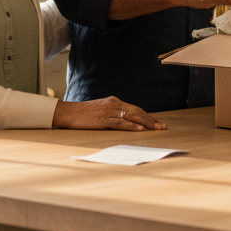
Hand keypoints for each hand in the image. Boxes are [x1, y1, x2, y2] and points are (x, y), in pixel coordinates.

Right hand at [52, 97, 166, 131]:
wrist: (68, 112)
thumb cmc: (83, 113)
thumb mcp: (101, 110)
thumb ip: (112, 112)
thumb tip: (124, 119)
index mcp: (114, 101)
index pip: (135, 108)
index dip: (147, 115)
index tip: (157, 122)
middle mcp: (114, 104)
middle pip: (137, 112)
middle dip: (151, 119)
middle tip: (162, 126)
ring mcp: (109, 112)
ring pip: (132, 117)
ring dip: (146, 123)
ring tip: (156, 128)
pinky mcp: (103, 120)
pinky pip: (120, 123)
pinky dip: (131, 126)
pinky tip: (139, 129)